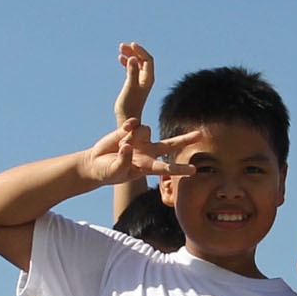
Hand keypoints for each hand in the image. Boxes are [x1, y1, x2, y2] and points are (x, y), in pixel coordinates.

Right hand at [81, 119, 205, 188]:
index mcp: (147, 166)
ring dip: (132, 137)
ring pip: (144, 130)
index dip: (179, 168)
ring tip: (120, 147)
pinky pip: (133, 123)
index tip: (193, 170)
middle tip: (200, 135)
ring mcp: (141, 140)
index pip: (166, 168)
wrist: (96, 163)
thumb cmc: (108, 172)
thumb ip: (123, 160)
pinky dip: (127, 127)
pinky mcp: (131, 129)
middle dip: (185, 139)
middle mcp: (148, 152)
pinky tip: (123, 131)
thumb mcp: (115, 171)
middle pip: (170, 144)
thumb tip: (129, 146)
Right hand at [112, 43, 154, 124]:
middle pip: (142, 60)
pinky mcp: (133, 85)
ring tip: (120, 50)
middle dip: (134, 51)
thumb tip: (132, 58)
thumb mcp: (130, 87)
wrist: (127, 120)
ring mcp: (140, 82)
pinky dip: (127, 63)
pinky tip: (120, 59)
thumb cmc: (129, 105)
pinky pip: (132, 69)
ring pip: (137, 64)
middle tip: (122, 46)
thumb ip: (132, 72)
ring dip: (130, 55)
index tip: (131, 44)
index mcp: (148, 79)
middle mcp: (146, 79)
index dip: (140, 51)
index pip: (147, 60)